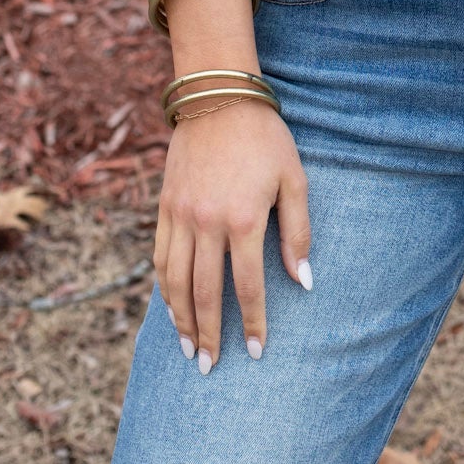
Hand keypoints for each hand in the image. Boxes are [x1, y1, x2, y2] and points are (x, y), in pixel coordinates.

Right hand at [154, 96, 311, 371]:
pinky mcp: (165, 206)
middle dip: (209, 334)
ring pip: (174, 281)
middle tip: (210, 366)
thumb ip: (298, 232)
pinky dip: (163, 288)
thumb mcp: (294, 180)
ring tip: (188, 348)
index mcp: (244, 219)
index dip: (251, 322)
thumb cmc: (265, 138)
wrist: (219, 97)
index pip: (247, 286)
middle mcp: (207, 223)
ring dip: (180, 319)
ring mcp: (181, 215)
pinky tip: (171, 307)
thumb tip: (304, 281)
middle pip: (204, 293)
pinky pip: (159, 257)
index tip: (256, 351)